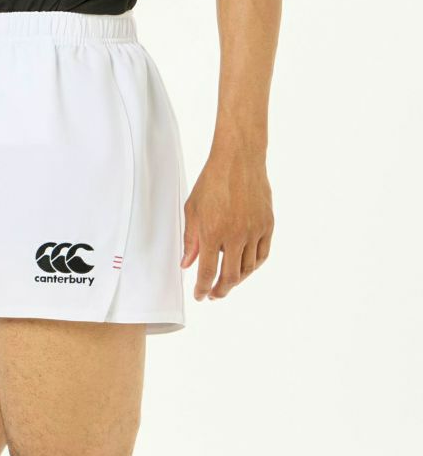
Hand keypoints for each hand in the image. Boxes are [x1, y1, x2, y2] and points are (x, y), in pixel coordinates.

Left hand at [180, 151, 273, 300]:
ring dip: (237, 280)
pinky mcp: (267, 225)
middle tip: (214, 295)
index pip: (207, 272)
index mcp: (212, 233)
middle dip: (221, 291)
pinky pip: (262, 255)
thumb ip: (190, 240)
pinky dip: (253, 266)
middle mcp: (235, 235)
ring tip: (227, 282)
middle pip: (230, 277)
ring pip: (248, 269)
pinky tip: (244, 269)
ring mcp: (254, 231)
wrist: (239, 159)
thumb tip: (186, 265)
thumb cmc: (212, 182)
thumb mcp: (192, 211)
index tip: (199, 296)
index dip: (203, 289)